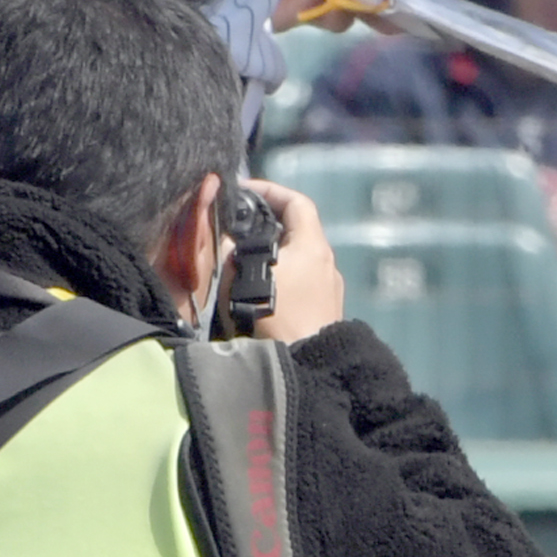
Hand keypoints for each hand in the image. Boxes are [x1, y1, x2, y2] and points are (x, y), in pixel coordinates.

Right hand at [240, 177, 343, 342]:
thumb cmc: (276, 316)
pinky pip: (300, 283)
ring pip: (297, 259)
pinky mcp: (324, 313)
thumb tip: (227, 237)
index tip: (244, 191)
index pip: (297, 202)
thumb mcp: (244, 278)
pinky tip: (257, 293)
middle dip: (266, 225)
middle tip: (237, 227)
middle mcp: (326, 262)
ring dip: (271, 255)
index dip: (271, 190)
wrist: (307, 366)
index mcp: (313, 246)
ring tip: (240, 261)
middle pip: (297, 230)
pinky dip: (279, 278)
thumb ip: (232, 251)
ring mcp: (329, 289)